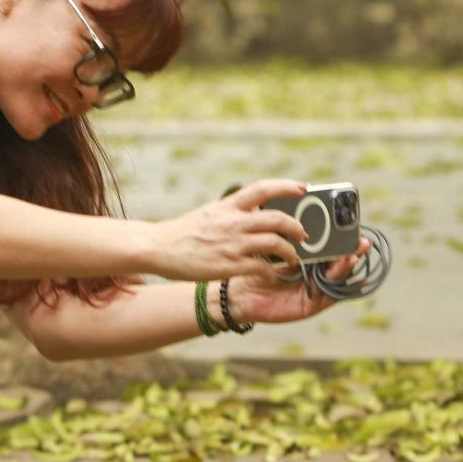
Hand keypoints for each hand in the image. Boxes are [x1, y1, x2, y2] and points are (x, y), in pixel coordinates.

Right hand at [143, 179, 310, 280]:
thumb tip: (255, 212)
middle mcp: (232, 221)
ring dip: (290, 252)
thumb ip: (232, 212)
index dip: (286, 186)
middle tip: (305, 235)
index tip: (303, 188)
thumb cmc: (184, 232)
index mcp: (228, 206)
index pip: (262, 189)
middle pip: (277, 219)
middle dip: (297, 227)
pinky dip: (272, 272)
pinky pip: (261, 267)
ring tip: (294, 258)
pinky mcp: (228, 265)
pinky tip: (272, 275)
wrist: (158, 247)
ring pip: (275, 243)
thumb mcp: (210, 212)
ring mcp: (232, 244)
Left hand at [226, 239, 374, 324]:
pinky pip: (332, 298)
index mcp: (308, 258)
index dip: (343, 239)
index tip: (353, 227)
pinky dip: (345, 290)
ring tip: (352, 257)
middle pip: (340, 262)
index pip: (331, 247)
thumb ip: (287, 235)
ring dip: (347, 267)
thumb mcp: (272, 248)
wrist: (239, 293)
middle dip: (353, 251)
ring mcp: (315, 290)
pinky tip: (356, 282)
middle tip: (362, 242)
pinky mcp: (311, 306)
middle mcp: (315, 273)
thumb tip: (299, 211)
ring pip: (338, 278)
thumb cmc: (254, 267)